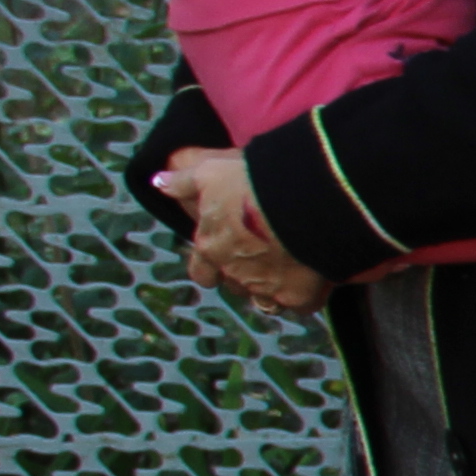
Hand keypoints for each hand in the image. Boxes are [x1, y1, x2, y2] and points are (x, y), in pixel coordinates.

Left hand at [156, 147, 326, 314]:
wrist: (303, 200)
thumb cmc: (254, 183)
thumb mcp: (213, 172)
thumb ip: (185, 181)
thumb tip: (158, 182)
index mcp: (210, 246)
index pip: (201, 271)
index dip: (211, 266)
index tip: (224, 257)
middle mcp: (233, 273)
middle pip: (234, 286)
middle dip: (243, 277)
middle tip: (262, 259)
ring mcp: (265, 288)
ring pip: (265, 300)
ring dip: (273, 288)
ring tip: (292, 268)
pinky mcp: (298, 296)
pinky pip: (301, 304)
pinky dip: (306, 294)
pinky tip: (317, 278)